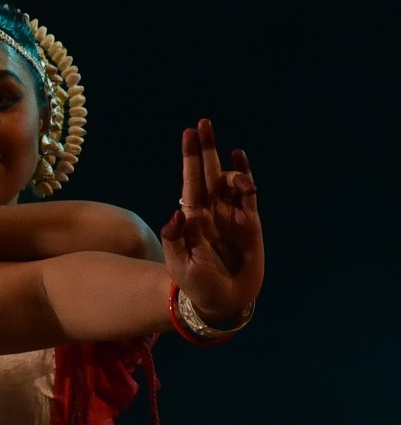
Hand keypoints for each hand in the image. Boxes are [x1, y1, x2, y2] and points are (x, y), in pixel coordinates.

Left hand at [161, 118, 262, 323]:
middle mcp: (209, 212)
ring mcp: (230, 216)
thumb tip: (178, 214)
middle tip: (203, 123)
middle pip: (207, 173)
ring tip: (235, 166)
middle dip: (205, 149)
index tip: (188, 133)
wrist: (220, 302)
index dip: (190, 158)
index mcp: (190, 218)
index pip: (190, 181)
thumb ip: (176, 240)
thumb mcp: (179, 265)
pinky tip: (242, 160)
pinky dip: (246, 178)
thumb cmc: (195, 286)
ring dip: (231, 169)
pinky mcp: (249, 225)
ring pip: (229, 182)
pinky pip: (247, 196)